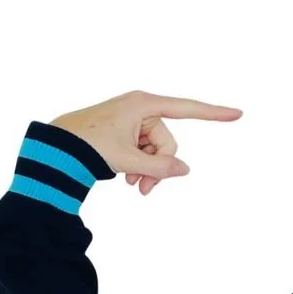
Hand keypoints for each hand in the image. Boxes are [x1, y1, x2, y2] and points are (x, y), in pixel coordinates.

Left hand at [49, 89, 242, 195]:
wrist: (54, 148)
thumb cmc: (86, 145)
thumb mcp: (128, 160)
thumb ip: (160, 167)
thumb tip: (184, 169)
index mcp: (143, 105)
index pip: (187, 109)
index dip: (214, 113)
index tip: (238, 114)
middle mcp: (141, 108)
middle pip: (168, 142)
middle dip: (159, 167)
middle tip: (142, 189)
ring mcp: (133, 119)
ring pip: (157, 151)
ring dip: (148, 171)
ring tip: (131, 185)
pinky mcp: (126, 130)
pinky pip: (145, 151)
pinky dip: (139, 166)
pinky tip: (125, 177)